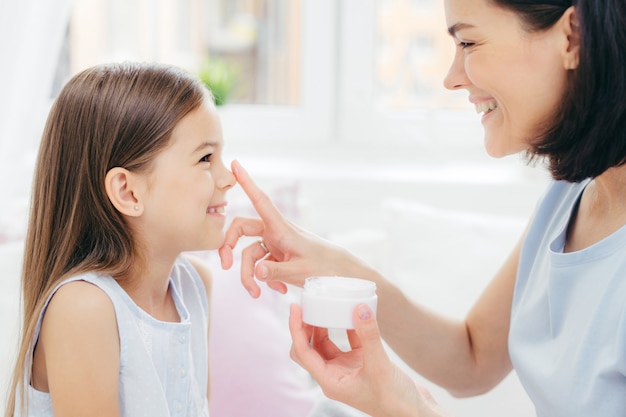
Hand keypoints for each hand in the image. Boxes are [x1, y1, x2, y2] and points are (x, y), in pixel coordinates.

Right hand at [219, 160, 374, 296]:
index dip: (246, 182)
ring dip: (250, 275)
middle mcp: (276, 232)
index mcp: (281, 228)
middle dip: (228, 247)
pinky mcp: (279, 256)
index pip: (260, 200)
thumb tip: (256, 271)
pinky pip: (262, 265)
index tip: (235, 164)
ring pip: (250, 255)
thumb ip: (276, 271)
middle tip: (224, 265)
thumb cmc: (326, 267)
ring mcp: (276, 244)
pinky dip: (265, 278)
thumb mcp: (301, 272)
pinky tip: (279, 289)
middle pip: (241, 230)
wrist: (342, 275)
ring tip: (257, 293)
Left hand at [289, 303, 451, 416]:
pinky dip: (347, 327)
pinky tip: (352, 313)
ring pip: (327, 344)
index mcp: (330, 381)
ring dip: (324, 326)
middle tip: (308, 304)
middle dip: (305, 327)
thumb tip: (359, 307)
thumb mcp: (380, 366)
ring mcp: (347, 369)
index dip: (296, 329)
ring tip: (325, 305)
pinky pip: (348, 341)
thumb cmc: (395, 401)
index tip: (295, 307)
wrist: (416, 413)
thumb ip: (368, 336)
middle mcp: (334, 375)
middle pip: (309, 348)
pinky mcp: (362, 364)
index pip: (303, 352)